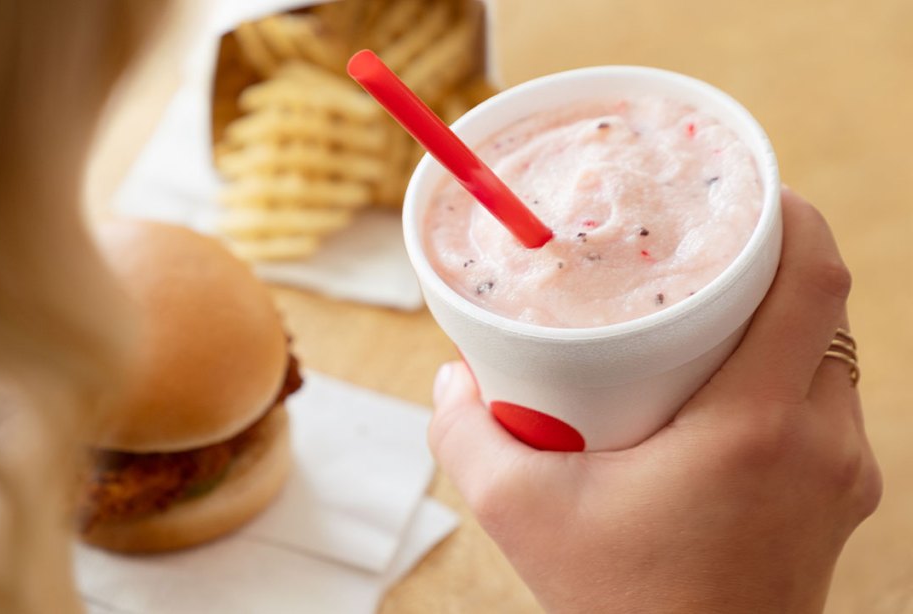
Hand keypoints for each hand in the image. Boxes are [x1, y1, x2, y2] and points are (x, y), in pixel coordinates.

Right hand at [429, 189, 881, 612]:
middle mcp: (820, 442)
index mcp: (755, 427)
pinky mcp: (842, 498)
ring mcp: (843, 474)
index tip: (748, 186)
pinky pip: (826, 402)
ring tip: (708, 311)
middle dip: (771, 260)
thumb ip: (466, 434)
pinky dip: (784, 370)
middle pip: (823, 306)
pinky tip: (724, 384)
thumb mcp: (520, 514)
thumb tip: (451, 377)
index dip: (790, 212)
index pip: (814, 278)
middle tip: (703, 246)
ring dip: (780, 318)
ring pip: (829, 353)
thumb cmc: (621, 606)